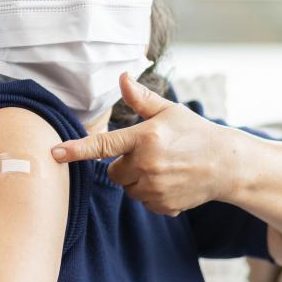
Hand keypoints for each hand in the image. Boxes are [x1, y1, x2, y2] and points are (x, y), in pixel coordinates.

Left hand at [51, 73, 241, 215]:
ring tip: (164, 167)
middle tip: (150, 154)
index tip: (54, 153)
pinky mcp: (164, 205)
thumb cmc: (195, 132)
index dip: (76, 150)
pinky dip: (153, 194)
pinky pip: (144, 202)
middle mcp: (147, 164)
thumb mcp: (169, 111)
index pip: (102, 145)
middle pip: (114, 172)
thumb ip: (141, 98)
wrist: (227, 164)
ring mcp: (156, 187)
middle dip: (125, 165)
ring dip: (138, 181)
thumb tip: (122, 77)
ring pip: (128, 189)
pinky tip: (171, 182)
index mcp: (145, 137)